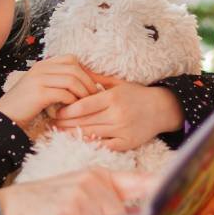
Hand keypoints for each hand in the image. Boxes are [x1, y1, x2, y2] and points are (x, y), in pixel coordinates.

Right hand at [0, 55, 98, 128]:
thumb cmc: (25, 106)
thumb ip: (57, 82)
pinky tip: (72, 110)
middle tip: (95, 96)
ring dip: (83, 93)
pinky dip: (72, 102)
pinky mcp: (39, 93)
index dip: (86, 71)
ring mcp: (39, 79)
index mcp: (42, 65)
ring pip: (72, 80)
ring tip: (86, 104)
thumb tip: (84, 84)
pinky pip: (64, 93)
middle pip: (74, 68)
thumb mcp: (41, 88)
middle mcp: (40, 68)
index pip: (71, 59)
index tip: (94, 84)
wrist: (3, 117)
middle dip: (89, 82)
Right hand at [0, 167, 156, 214]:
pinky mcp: (71, 213)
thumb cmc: (39, 207)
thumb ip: (103, 202)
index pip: (140, 182)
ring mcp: (83, 197)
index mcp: (97, 176)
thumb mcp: (73, 192)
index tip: (182, 193)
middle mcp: (94, 183)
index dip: (162, 189)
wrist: (3, 211)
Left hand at [51, 72, 182, 151]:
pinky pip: (104, 145)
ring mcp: (122, 130)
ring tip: (58, 132)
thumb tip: (76, 69)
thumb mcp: (118, 83)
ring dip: (73, 134)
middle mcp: (117, 114)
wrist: (162, 108)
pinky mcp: (127, 143)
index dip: (67, 110)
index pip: (83, 106)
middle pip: (84, 121)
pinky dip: (89, 144)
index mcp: (113, 97)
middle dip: (65, 123)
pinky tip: (78, 141)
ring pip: (91, 134)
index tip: (56, 110)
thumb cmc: (136, 94)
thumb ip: (97, 78)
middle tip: (51, 122)